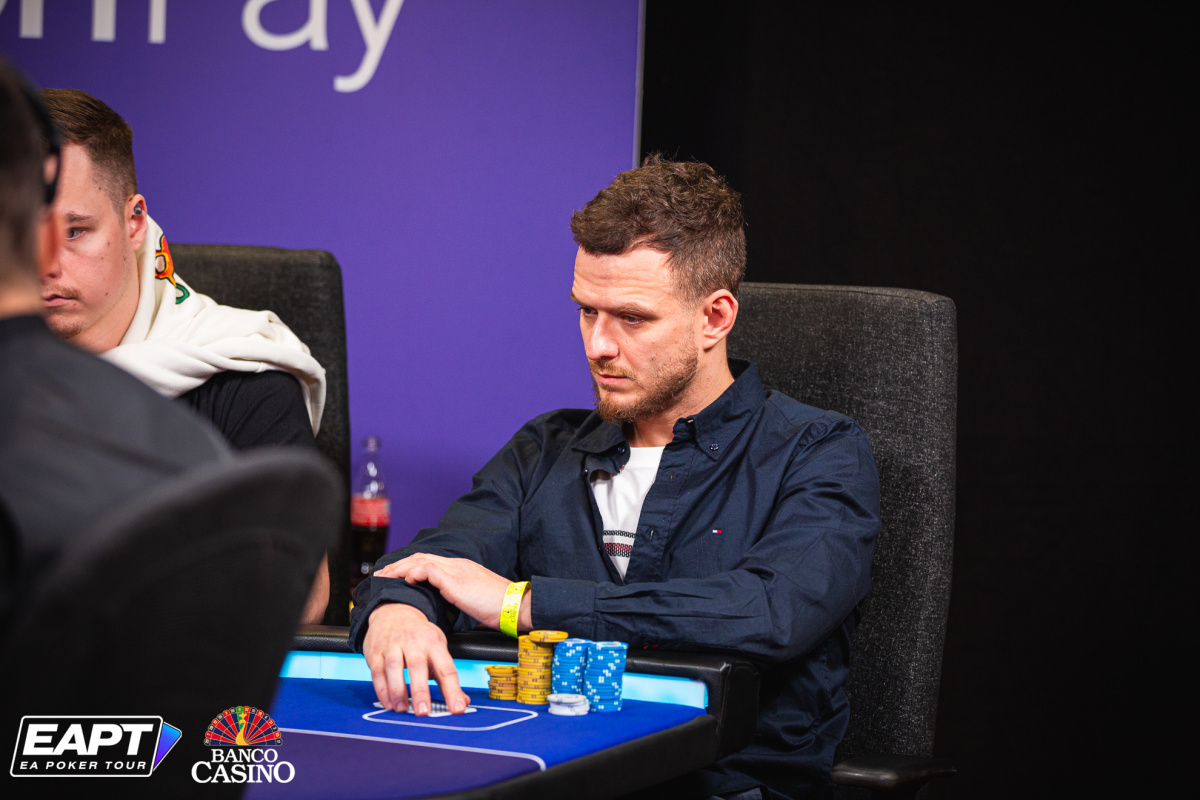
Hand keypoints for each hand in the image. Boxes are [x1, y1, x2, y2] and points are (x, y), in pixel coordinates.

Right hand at [362, 603, 469, 715]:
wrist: (394, 611)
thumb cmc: (420, 636)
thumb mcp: (438, 648)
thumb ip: (447, 677)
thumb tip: (462, 702)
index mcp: (434, 642)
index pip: (446, 668)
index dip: (453, 689)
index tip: (457, 708)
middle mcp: (413, 642)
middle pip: (417, 666)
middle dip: (420, 690)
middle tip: (423, 712)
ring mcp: (392, 645)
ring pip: (394, 667)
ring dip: (397, 690)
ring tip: (401, 709)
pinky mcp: (375, 652)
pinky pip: (377, 671)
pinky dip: (382, 689)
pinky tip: (387, 703)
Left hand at [374, 554, 523, 629]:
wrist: (515, 605)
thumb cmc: (499, 608)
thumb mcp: (475, 600)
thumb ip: (459, 598)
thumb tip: (446, 608)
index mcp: (461, 568)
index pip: (429, 561)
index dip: (409, 566)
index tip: (395, 575)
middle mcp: (457, 564)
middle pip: (420, 557)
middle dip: (398, 565)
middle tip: (381, 573)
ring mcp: (456, 570)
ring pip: (420, 560)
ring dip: (399, 567)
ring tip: (385, 576)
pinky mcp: (455, 580)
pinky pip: (428, 569)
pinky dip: (414, 573)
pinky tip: (406, 580)